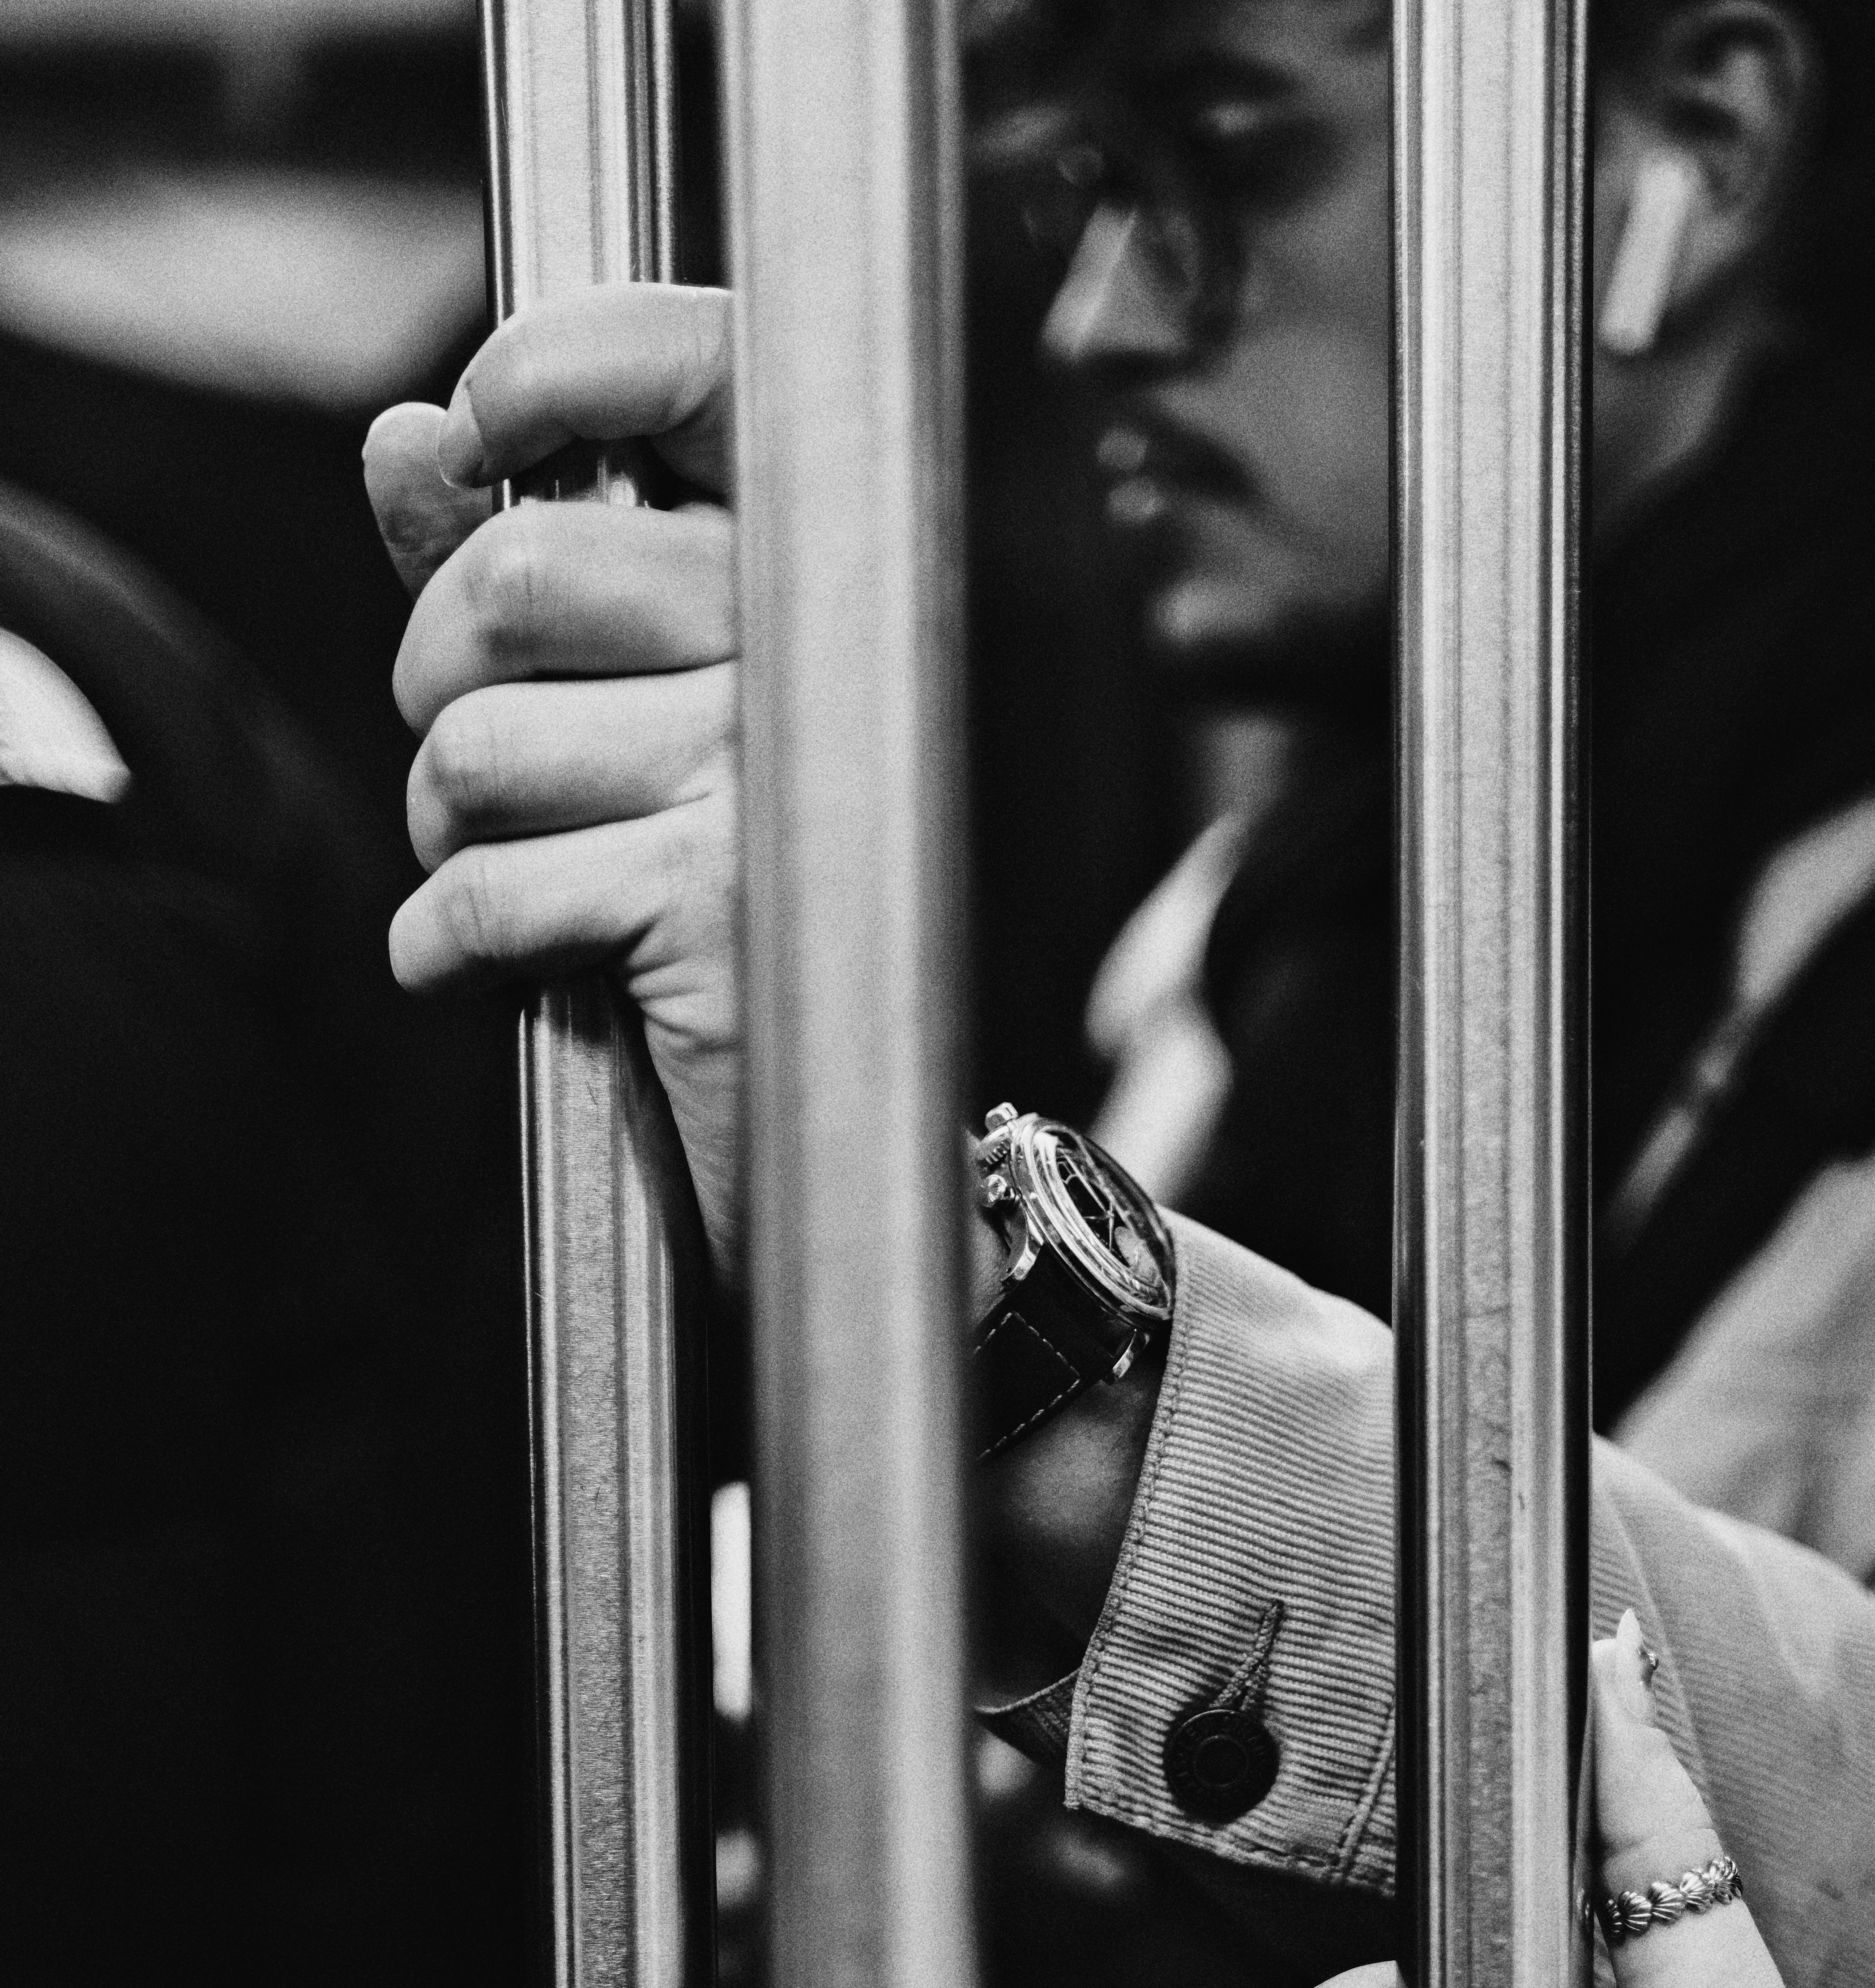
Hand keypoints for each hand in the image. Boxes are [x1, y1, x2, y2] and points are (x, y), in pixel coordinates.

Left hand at [366, 289, 1162, 1660]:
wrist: (894, 1163)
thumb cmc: (764, 922)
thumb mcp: (654, 716)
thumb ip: (535, 562)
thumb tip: (407, 443)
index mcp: (831, 574)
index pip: (703, 366)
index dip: (565, 366)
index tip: (489, 429)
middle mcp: (816, 648)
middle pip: (519, 571)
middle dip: (442, 674)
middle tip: (482, 755)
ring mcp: (767, 772)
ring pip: (478, 738)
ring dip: (451, 828)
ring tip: (521, 875)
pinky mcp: (707, 901)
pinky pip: (488, 882)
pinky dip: (451, 945)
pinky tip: (490, 969)